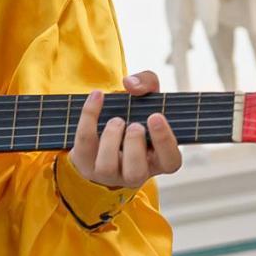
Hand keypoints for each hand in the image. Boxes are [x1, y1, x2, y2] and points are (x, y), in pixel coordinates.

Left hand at [68, 70, 182, 188]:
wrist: (103, 125)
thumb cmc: (133, 114)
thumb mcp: (147, 95)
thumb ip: (146, 82)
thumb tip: (131, 84)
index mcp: (158, 160)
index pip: (170, 162)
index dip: (165, 141)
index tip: (156, 116)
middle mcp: (134, 173)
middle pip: (136, 172)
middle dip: (134, 143)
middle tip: (134, 125)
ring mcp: (108, 173)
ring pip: (107, 167)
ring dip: (111, 138)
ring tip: (117, 120)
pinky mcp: (85, 163)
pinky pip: (85, 142)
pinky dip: (89, 115)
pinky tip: (97, 95)